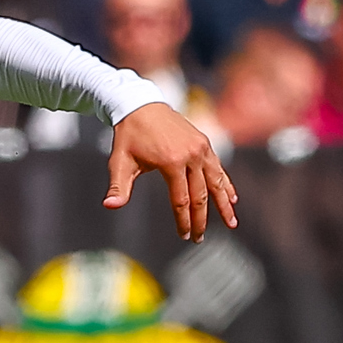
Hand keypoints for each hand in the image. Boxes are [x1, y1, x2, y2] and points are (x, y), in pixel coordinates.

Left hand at [104, 103, 236, 239]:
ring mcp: (200, 148)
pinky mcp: (204, 143)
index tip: (185, 236)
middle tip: (200, 238)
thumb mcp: (120, 161)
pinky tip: (233, 197)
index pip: (181, 200)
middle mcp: (190, 155)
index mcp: (171, 162)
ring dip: (224, 204)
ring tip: (232, 223)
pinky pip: (218, 167)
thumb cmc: (128, 136)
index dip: (183, 220)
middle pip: (200, 195)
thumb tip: (109, 205)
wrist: (140, 105)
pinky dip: (225, 183)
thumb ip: (118, 186)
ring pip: (216, 182)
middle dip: (201, 219)